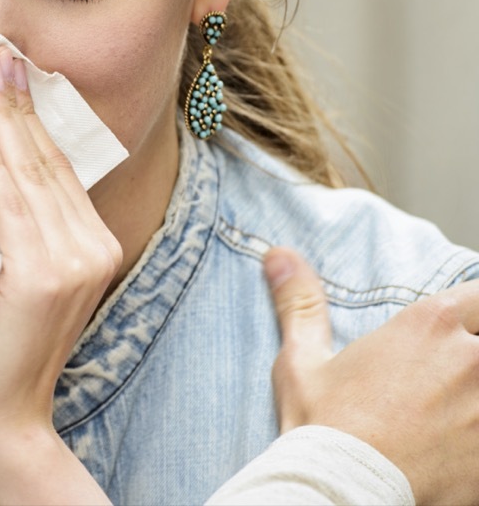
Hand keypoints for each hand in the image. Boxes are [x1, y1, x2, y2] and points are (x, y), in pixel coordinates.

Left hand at [0, 50, 120, 505]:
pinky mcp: (44, 275)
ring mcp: (73, 259)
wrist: (1, 415)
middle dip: (14, 100)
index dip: (27, 113)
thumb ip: (22, 223)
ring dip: (1, 116)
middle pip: (45, 157)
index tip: (4, 67)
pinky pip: (10, 204)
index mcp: (90, 241)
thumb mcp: (18, 272)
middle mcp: (92, 244)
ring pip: (28, 172)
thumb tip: (0, 161)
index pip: (54, 164)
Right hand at [265, 246, 478, 504]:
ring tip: (456, 411)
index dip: (472, 313)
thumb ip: (300, 303)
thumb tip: (278, 254)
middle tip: (451, 378)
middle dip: (475, 350)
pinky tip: (459, 443)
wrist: (342, 493)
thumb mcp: (301, 360)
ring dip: (476, 394)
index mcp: (427, 325)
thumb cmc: (323, 429)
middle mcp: (469, 358)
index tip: (458, 333)